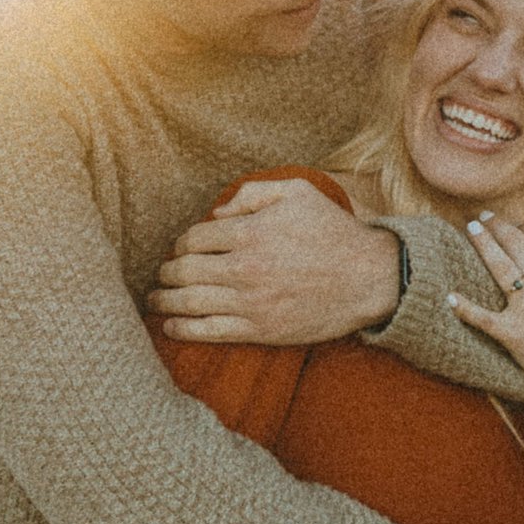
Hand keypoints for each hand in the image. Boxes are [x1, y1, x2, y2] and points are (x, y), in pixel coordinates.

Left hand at [149, 180, 398, 343]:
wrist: (368, 278)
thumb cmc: (333, 231)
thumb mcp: (298, 192)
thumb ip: (253, 194)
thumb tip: (217, 213)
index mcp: (250, 232)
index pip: (195, 238)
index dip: (181, 243)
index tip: (182, 249)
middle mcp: (244, 268)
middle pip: (185, 270)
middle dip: (167, 272)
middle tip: (161, 274)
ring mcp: (250, 302)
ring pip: (190, 302)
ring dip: (165, 300)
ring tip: (155, 299)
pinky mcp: (260, 329)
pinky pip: (210, 331)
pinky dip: (183, 329)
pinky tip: (171, 326)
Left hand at [449, 217, 523, 429]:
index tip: (516, 225)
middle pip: (517, 245)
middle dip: (499, 226)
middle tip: (482, 216)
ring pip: (500, 268)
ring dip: (483, 245)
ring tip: (470, 229)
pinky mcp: (513, 333)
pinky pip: (484, 318)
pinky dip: (465, 308)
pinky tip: (450, 296)